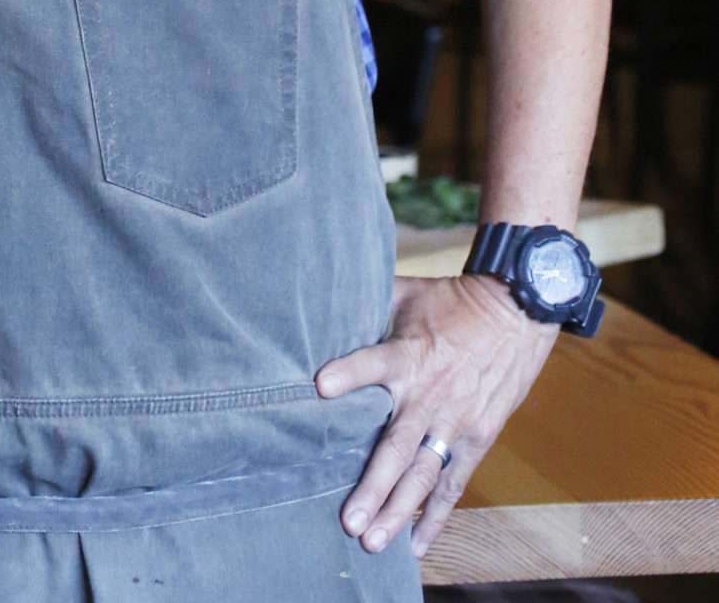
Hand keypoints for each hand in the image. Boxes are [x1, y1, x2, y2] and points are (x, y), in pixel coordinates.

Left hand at [315, 273, 555, 559]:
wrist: (515, 313)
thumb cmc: (451, 301)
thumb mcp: (407, 292)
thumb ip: (369, 306)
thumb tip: (324, 303)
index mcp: (410, 353)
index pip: (374, 361)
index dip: (350, 373)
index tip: (321, 385)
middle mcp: (429, 395)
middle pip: (397, 446)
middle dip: (373, 486)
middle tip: (349, 521)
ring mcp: (454, 422)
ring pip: (423, 475)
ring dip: (398, 510)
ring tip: (373, 541)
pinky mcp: (476, 438)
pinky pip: (453, 483)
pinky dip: (436, 515)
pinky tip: (416, 543)